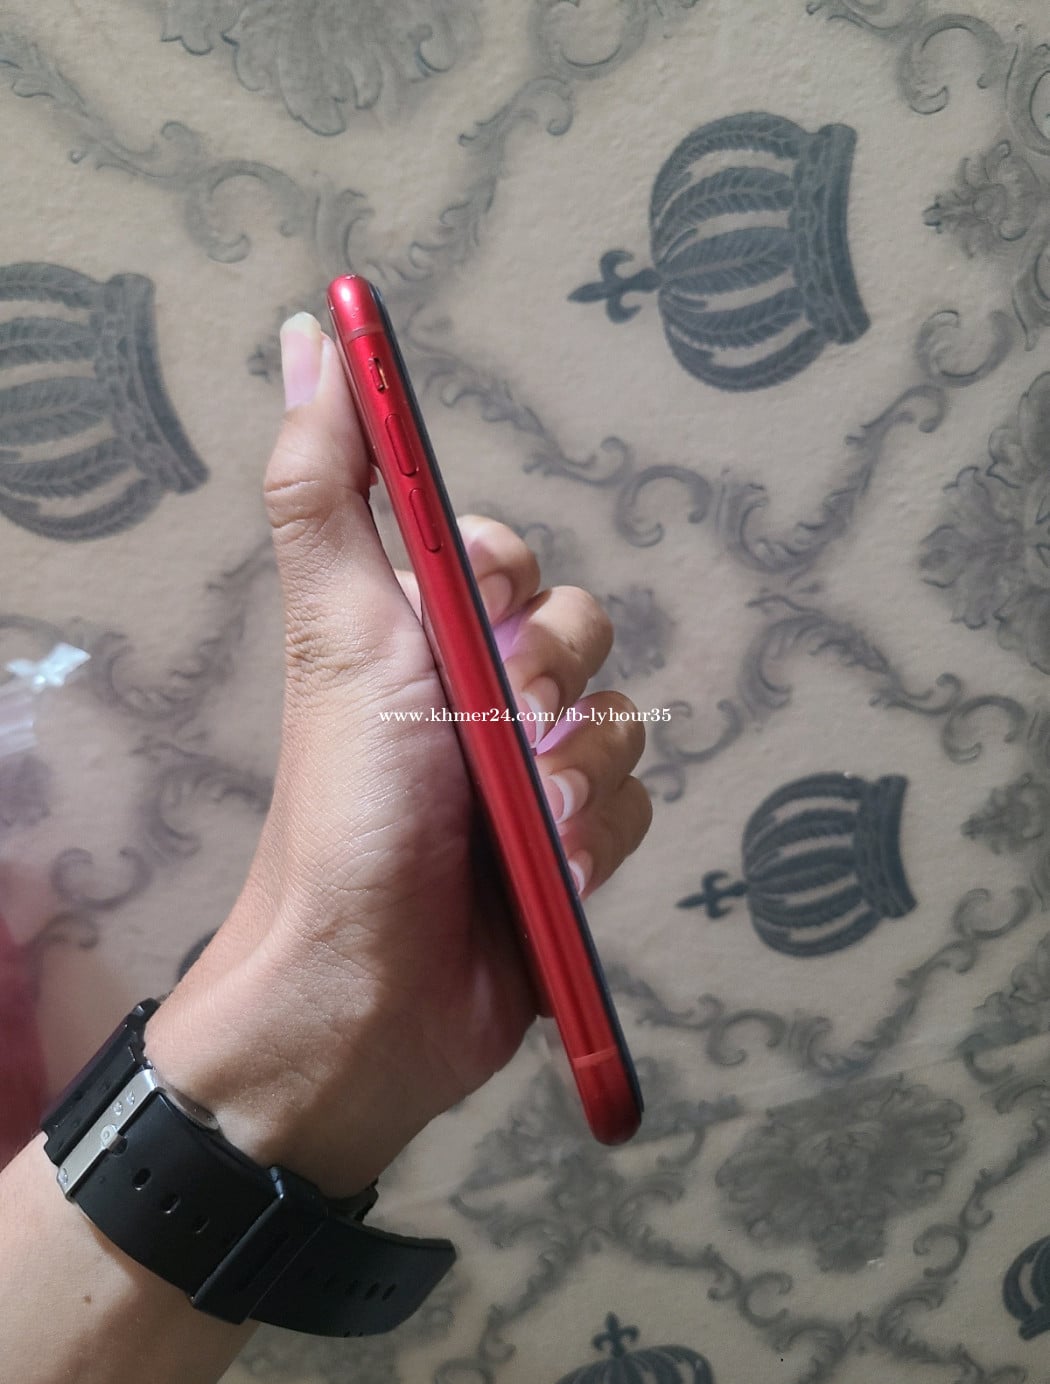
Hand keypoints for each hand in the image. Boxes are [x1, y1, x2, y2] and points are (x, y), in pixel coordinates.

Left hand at [145, 313, 651, 1197]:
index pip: (510, 553)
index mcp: (420, 634)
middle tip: (501, 735)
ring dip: (580, 775)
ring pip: (620, 724)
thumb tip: (311, 333)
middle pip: (582, 632)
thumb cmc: (348, 804)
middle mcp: (479, 695)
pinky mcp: (575, 851)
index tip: (478, 616)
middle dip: (552, 683)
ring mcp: (531, 775)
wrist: (371, 994)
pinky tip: (553, 875)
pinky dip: (601, 839)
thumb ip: (329, 486)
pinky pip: (637, 807)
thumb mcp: (340, 627)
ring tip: (527, 829)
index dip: (508, 577)